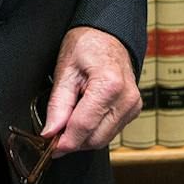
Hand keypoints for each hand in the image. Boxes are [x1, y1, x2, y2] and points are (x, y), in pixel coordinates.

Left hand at [37, 25, 141, 155]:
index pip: (83, 126)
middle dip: (73, 141)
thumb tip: (50, 132)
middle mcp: (126, 98)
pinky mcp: (133, 111)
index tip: (49, 147)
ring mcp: (133, 106)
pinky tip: (84, 115)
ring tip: (69, 119)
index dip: (63, 141)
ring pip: (103, 139)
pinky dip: (94, 130)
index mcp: (109, 85)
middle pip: (95, 138)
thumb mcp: (65, 70)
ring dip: (83, 137)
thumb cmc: (87, 46)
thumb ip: (58, 105)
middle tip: (54, 134)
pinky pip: (111, 132)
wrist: (107, 36)